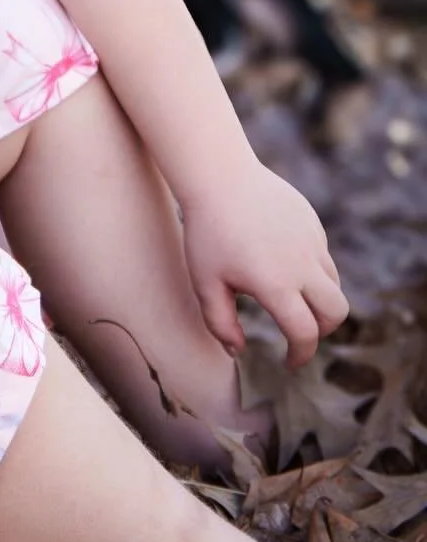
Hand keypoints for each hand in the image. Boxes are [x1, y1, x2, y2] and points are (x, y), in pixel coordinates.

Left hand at [180, 161, 347, 366]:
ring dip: (319, 301)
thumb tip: (237, 350)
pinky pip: (323, 258)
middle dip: (323, 331)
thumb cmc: (206, 232)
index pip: (305, 333)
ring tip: (291, 303)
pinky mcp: (313, 224)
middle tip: (300, 335)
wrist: (220, 177)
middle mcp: (303, 265)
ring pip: (333, 284)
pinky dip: (314, 272)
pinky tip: (284, 266)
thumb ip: (220, 322)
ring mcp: (312, 242)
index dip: (300, 356)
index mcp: (276, 285)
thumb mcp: (204, 282)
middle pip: (337, 312)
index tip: (289, 363)